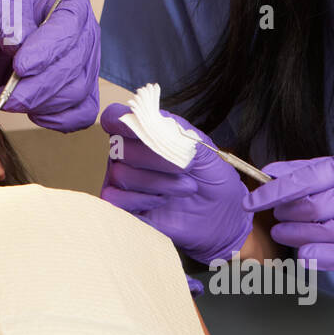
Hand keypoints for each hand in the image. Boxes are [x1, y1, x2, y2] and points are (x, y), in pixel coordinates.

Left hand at [0, 0, 98, 130]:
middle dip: (38, 87)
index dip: (46, 51)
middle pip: (73, 66)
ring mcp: (86, 64)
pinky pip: (82, 113)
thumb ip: (7, 21)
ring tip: (10, 101)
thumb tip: (18, 43)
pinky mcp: (80, 91)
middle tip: (7, 96)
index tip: (20, 67)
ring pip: (77, 92)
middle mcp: (85, 34)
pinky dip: (59, 119)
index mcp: (70, 4)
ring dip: (42, 104)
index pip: (68, 28)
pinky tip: (34, 114)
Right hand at [99, 104, 251, 263]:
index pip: (115, 117)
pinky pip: (114, 198)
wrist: (220, 217)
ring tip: (185, 188)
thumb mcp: (207, 152)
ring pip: (120, 173)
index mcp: (144, 134)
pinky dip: (139, 199)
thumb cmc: (212, 180)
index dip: (120, 120)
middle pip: (120, 147)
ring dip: (156, 182)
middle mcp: (128, 154)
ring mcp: (124, 180)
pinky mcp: (123, 206)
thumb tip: (158, 122)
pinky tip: (162, 200)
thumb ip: (182, 133)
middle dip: (155, 157)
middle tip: (185, 168)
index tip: (139, 128)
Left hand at [242, 144, 333, 270]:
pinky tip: (307, 258)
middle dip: (288, 216)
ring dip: (301, 238)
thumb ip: (315, 169)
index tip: (250, 201)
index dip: (275, 191)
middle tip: (275, 221)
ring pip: (332, 232)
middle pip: (317, 207)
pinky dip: (328, 259)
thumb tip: (271, 172)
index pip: (309, 176)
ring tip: (286, 237)